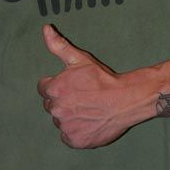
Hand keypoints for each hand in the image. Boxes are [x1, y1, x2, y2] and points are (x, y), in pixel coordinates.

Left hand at [37, 25, 134, 148]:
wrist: (126, 100)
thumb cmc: (103, 78)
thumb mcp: (80, 59)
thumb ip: (58, 45)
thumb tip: (45, 29)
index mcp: (54, 89)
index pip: (44, 89)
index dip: (57, 86)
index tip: (72, 86)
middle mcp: (56, 109)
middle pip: (51, 106)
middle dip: (63, 101)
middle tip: (82, 98)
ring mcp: (65, 126)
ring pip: (60, 121)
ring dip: (69, 117)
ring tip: (87, 110)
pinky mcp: (75, 140)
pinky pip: (68, 136)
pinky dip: (76, 132)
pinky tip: (88, 122)